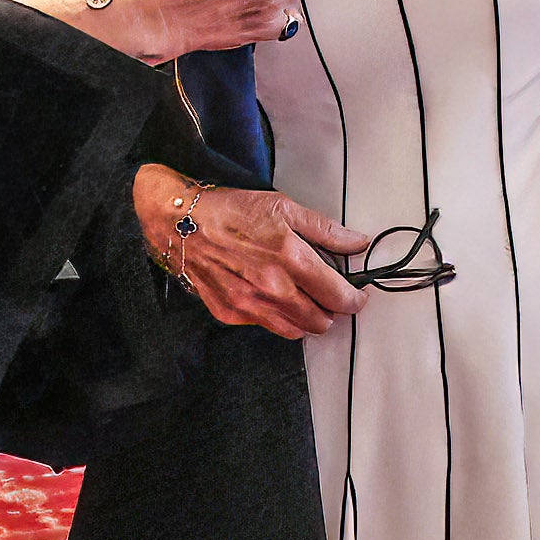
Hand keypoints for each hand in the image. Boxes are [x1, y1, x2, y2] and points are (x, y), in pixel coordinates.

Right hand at [140, 171, 365, 337]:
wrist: (182, 224)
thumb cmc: (231, 212)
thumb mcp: (285, 208)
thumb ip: (326, 231)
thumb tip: (358, 242)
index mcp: (292, 259)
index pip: (339, 296)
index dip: (355, 300)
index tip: (357, 296)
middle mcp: (273, 288)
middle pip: (321, 321)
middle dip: (332, 311)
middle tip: (329, 296)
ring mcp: (250, 305)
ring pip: (296, 330)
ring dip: (307, 319)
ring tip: (305, 300)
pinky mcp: (231, 313)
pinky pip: (266, 325)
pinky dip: (277, 317)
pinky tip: (273, 297)